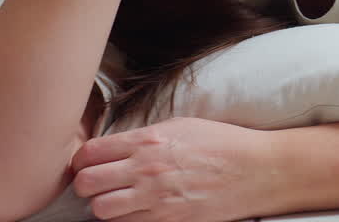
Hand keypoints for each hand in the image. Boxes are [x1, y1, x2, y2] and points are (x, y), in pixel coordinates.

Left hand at [71, 117, 268, 221]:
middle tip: (97, 184)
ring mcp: (155, 198)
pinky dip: (126, 220)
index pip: (89, 153)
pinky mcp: (167, 221)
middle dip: (86, 184)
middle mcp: (146, 169)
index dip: (82, 161)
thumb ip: (144, 137)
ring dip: (104, 206)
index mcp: (148, 140)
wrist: (257, 170)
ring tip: (117, 200)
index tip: (88, 164)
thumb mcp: (182, 126)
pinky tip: (138, 211)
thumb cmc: (223, 143)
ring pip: (100, 210)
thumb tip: (115, 147)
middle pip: (86, 183)